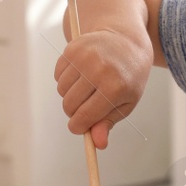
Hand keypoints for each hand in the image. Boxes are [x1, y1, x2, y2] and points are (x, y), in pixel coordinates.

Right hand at [54, 26, 151, 149]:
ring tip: (86, 87)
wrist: (126, 40)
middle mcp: (98, 71)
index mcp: (115, 88)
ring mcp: (84, 58)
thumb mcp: (126, 102)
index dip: (78, 127)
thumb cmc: (128, 76)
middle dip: (74, 112)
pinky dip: (65, 80)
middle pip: (69, 106)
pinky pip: (58, 76)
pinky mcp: (73, 49)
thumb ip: (108, 122)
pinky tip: (80, 74)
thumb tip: (98, 144)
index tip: (79, 127)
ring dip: (69, 95)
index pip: (84, 117)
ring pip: (61, 91)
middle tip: (85, 106)